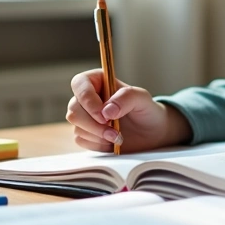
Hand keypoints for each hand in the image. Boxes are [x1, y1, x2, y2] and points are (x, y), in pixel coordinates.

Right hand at [66, 69, 191, 152]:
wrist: (151, 132)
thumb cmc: (146, 110)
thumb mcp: (142, 99)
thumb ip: (127, 98)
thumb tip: (106, 111)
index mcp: (98, 81)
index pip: (80, 84)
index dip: (87, 100)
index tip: (104, 115)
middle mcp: (87, 97)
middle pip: (74, 110)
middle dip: (94, 124)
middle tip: (115, 131)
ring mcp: (84, 116)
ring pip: (76, 126)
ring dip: (98, 135)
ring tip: (118, 136)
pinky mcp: (86, 133)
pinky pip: (80, 140)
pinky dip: (97, 144)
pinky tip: (111, 141)